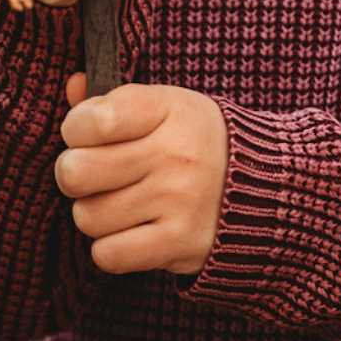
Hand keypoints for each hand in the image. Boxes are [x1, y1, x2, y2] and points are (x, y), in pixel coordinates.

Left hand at [56, 74, 229, 275]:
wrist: (266, 186)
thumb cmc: (197, 142)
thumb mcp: (166, 107)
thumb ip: (113, 99)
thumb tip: (73, 86)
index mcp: (168, 110)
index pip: (91, 120)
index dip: (76, 129)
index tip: (89, 135)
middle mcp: (174, 154)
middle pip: (76, 172)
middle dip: (76, 174)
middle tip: (96, 175)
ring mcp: (178, 201)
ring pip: (88, 216)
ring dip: (96, 213)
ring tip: (122, 203)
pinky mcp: (178, 243)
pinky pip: (108, 254)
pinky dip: (112, 248)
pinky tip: (131, 232)